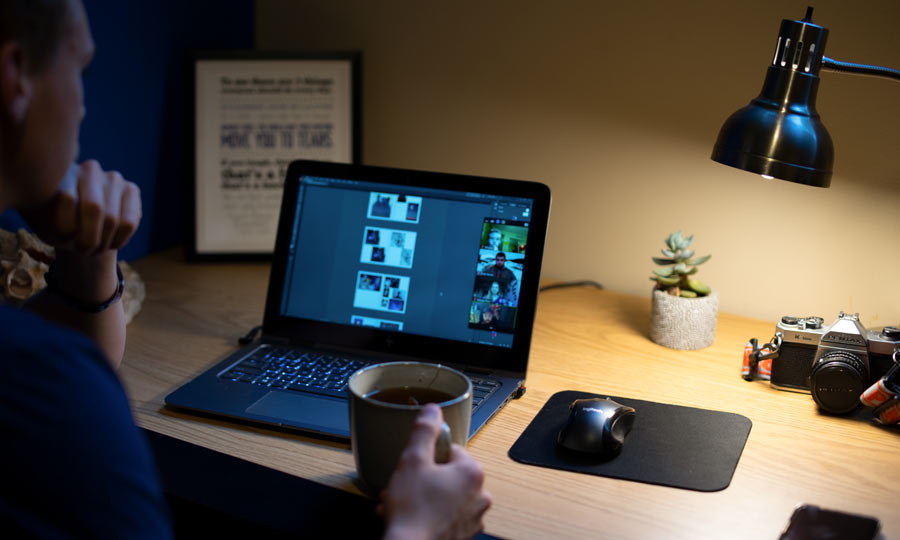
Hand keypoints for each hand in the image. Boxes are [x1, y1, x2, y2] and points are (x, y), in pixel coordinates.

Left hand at [22, 160, 140, 253]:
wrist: (77, 223)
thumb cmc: (56, 224)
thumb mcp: (46, 227)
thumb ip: (51, 222)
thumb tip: (69, 205)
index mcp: (61, 173)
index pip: (66, 197)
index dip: (64, 230)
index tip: (62, 239)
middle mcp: (89, 169)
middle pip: (94, 208)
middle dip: (88, 239)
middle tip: (81, 250)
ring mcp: (113, 178)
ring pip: (112, 219)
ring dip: (102, 243)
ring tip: (94, 247)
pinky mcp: (132, 189)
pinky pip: (129, 223)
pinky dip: (118, 240)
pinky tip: (110, 242)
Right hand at [380, 404, 491, 539]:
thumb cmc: (412, 511)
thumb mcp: (413, 460)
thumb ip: (425, 431)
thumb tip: (433, 410)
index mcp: (472, 473)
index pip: (451, 450)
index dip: (428, 456)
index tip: (416, 465)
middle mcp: (479, 496)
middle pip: (448, 474)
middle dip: (423, 478)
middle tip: (405, 485)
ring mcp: (472, 518)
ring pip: (445, 496)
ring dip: (423, 496)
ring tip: (401, 503)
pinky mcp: (463, 535)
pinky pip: (446, 516)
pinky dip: (429, 514)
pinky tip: (410, 516)